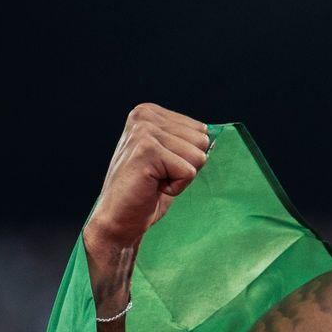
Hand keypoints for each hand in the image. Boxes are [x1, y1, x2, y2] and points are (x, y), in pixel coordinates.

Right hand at [85, 104, 214, 251]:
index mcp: (150, 112)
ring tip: (155, 181)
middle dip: (186, 166)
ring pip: (197, 156)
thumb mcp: (170, 157)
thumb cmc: (146, 191)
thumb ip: (187, 141)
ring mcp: (144, 131)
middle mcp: (145, 116)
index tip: (162, 167)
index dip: (188, 157)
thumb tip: (212, 135)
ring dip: (180, 177)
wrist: (119, 219)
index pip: (201, 130)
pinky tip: (153, 187)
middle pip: (202, 141)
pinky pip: (188, 172)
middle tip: (159, 176)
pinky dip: (176, 187)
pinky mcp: (147, 151)